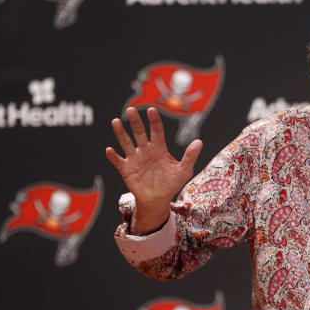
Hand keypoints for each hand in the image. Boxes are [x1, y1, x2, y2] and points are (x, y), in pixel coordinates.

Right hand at [106, 107, 202, 233]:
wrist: (158, 200)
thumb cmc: (172, 184)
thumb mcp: (184, 171)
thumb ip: (190, 156)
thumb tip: (199, 142)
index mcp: (159, 148)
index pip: (156, 131)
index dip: (154, 120)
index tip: (151, 110)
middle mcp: (145, 150)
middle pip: (139, 132)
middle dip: (135, 121)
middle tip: (131, 109)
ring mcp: (135, 159)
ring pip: (126, 143)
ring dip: (121, 133)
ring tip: (116, 121)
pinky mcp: (126, 169)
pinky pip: (118, 161)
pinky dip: (113, 156)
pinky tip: (110, 150)